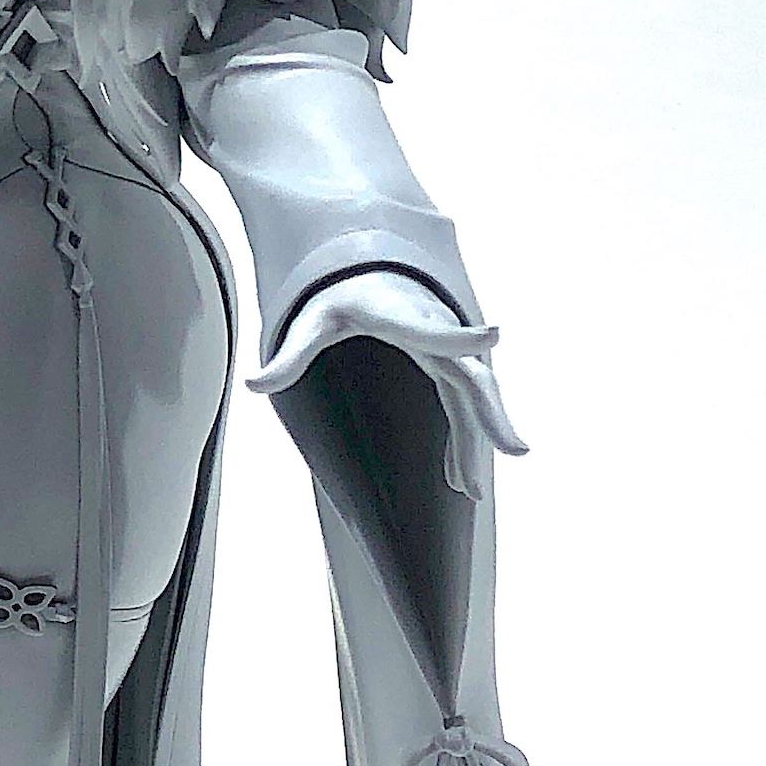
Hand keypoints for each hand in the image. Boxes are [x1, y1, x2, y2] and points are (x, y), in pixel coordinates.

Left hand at [247, 267, 526, 497]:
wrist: (369, 273)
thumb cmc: (343, 297)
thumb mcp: (311, 322)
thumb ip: (288, 355)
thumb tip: (252, 384)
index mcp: (400, 317)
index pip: (432, 330)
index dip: (460, 336)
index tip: (493, 334)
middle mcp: (433, 333)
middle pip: (471, 376)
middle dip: (491, 412)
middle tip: (514, 448)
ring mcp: (445, 351)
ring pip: (474, 398)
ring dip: (479, 441)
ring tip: (473, 491)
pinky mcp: (445, 366)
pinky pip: (463, 406)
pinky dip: (465, 440)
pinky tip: (460, 479)